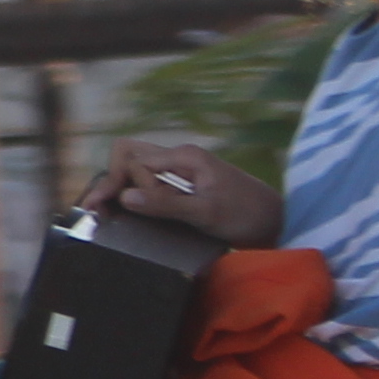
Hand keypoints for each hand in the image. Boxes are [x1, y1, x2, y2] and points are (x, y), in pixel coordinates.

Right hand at [78, 137, 274, 246]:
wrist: (276, 222)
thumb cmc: (247, 215)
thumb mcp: (207, 213)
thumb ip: (167, 204)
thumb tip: (126, 197)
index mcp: (184, 157)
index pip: (132, 159)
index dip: (115, 183)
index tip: (101, 208)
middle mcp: (179, 159)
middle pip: (130, 156)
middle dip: (112, 180)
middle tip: (103, 210)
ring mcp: (181, 172)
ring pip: (137, 169)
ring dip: (122, 188)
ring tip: (109, 214)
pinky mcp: (184, 187)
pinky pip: (151, 184)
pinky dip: (136, 196)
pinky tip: (131, 215)